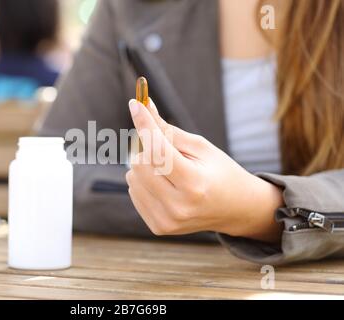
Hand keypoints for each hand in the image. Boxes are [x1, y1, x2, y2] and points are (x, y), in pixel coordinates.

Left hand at [126, 98, 283, 242]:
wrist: (235, 210)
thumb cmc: (219, 172)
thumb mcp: (200, 147)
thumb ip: (168, 130)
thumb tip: (142, 106)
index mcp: (194, 185)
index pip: (158, 150)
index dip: (145, 124)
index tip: (135, 105)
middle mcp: (178, 207)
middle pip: (140, 163)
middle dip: (147, 147)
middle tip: (162, 146)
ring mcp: (166, 220)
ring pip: (132, 177)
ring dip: (144, 165)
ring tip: (169, 170)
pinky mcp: (158, 226)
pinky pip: (133, 191)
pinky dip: (143, 181)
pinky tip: (164, 185)